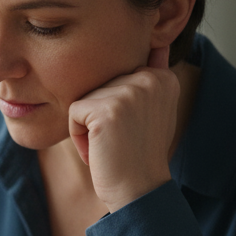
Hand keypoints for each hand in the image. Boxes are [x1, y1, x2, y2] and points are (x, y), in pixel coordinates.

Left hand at [67, 45, 180, 212]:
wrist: (139, 193)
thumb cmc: (140, 156)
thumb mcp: (155, 110)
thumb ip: (153, 76)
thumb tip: (159, 42)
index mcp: (162, 77)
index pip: (118, 75)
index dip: (116, 109)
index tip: (135, 132)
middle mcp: (149, 79)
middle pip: (99, 85)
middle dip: (100, 117)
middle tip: (121, 142)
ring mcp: (128, 92)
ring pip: (84, 99)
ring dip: (89, 128)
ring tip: (112, 147)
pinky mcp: (106, 109)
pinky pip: (73, 113)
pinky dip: (79, 137)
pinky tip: (100, 151)